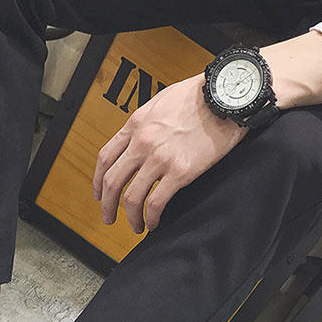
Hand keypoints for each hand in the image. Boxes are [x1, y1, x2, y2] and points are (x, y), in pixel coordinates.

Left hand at [93, 74, 246, 235]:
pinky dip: (151, 217)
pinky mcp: (180, 172)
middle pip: (112, 180)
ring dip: (130, 217)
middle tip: (108, 216)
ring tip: (135, 225)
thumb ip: (145, 122)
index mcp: (136, 124)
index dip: (98, 180)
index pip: (105, 158)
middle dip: (107, 204)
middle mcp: (142, 142)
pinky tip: (154, 222)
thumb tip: (137, 141)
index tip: (100, 192)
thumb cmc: (197, 96)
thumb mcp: (160, 101)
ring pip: (131, 197)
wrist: (223, 98)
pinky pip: (156, 202)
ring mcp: (159, 158)